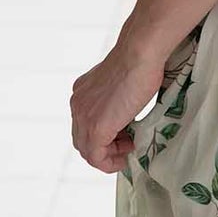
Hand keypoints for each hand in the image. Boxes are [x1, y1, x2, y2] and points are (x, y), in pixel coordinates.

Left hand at [70, 34, 166, 172]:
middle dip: (105, 148)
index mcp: (82, 93)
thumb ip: (116, 98)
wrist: (140, 53)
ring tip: (129, 149)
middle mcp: (78, 104)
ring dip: (109, 156)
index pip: (84, 125)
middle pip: (82, 140)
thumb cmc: (139, 61)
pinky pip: (96, 157)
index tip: (125, 135)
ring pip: (87, 151)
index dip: (104, 135)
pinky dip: (110, 163)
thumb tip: (126, 112)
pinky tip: (126, 156)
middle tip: (128, 145)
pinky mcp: (96, 128)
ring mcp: (84, 116)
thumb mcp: (121, 83)